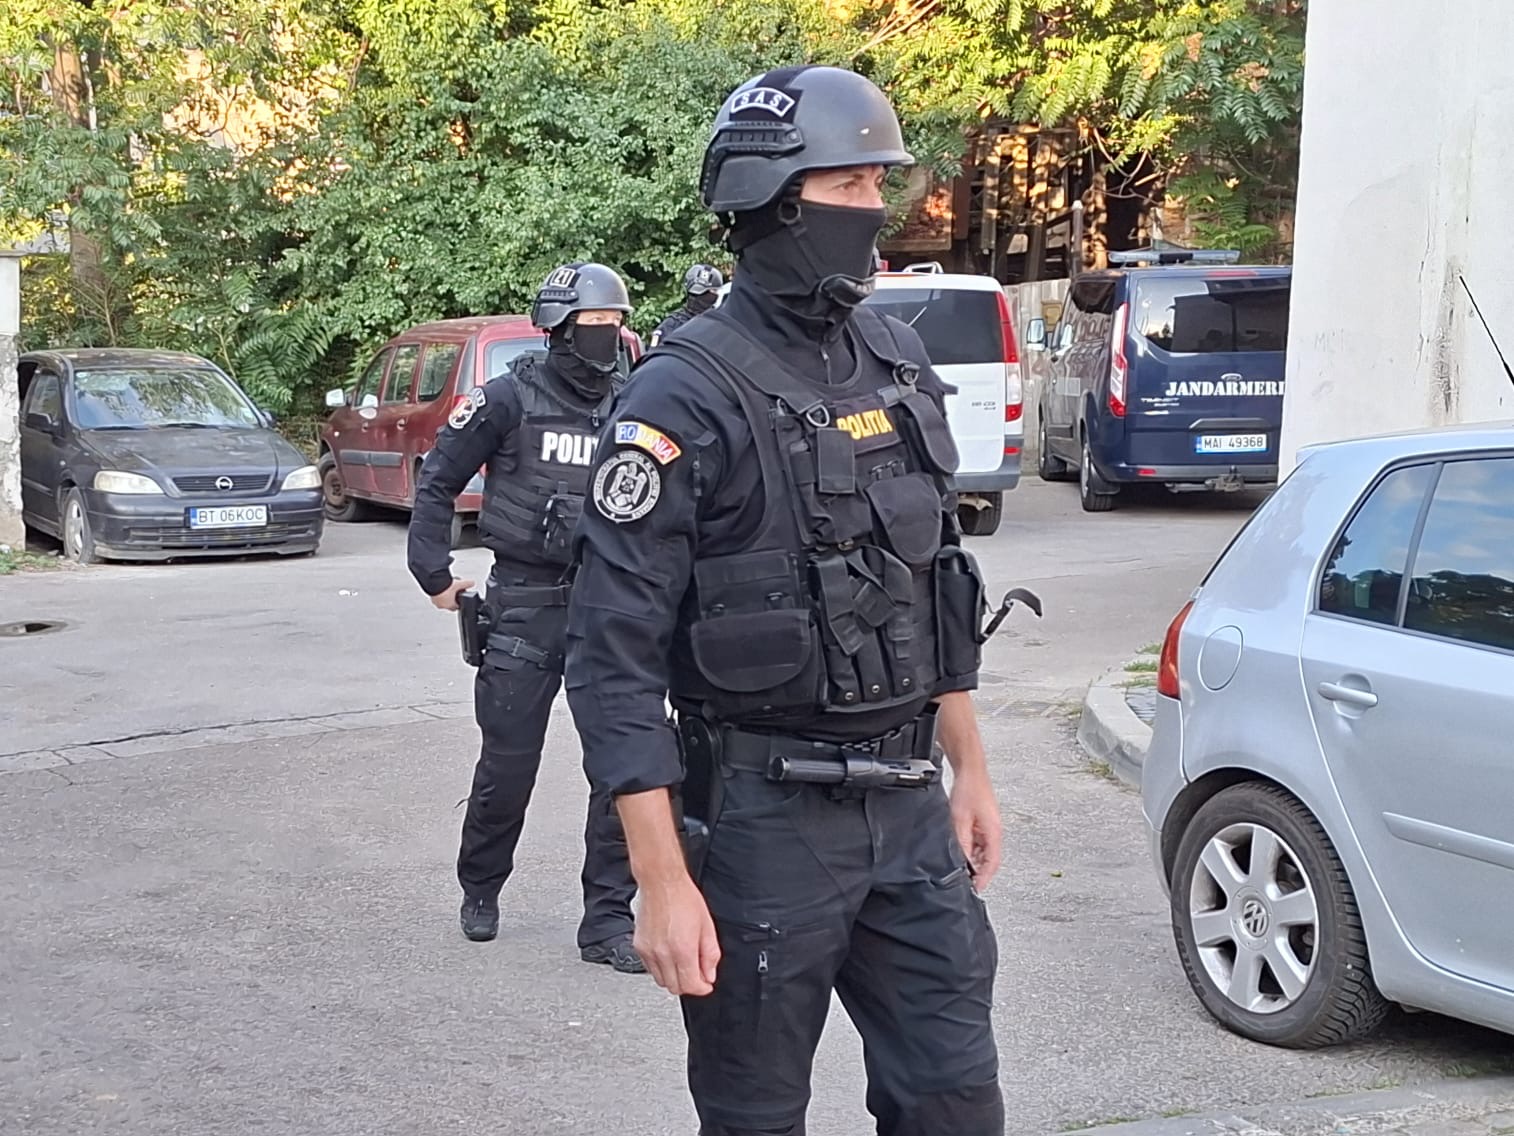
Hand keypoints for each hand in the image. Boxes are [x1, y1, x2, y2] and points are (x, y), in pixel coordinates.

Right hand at [430, 578, 473, 611]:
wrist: (433, 582)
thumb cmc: (444, 586)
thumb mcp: (459, 583)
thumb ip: (467, 583)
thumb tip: (472, 583)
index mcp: (449, 605)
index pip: (456, 608)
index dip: (459, 603)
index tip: (460, 598)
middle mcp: (442, 605)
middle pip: (449, 605)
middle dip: (452, 600)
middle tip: (454, 593)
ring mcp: (435, 601)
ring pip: (442, 602)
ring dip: (444, 597)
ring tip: (448, 589)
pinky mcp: (431, 596)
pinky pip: (436, 597)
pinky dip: (439, 594)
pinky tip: (441, 588)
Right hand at [634, 874, 720, 995]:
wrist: (661, 882)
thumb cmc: (684, 898)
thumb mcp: (707, 926)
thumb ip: (710, 954)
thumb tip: (709, 974)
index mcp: (682, 949)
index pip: (691, 986)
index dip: (702, 988)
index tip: (706, 984)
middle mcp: (663, 953)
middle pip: (675, 987)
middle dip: (688, 984)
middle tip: (697, 972)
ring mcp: (648, 951)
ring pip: (661, 981)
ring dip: (673, 977)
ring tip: (682, 961)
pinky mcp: (639, 946)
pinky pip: (650, 969)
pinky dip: (660, 968)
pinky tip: (668, 955)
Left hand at [949, 768, 1002, 892]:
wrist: (970, 770)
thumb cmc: (968, 789)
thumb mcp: (960, 820)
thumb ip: (961, 843)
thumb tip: (961, 861)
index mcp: (993, 832)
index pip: (992, 863)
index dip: (984, 878)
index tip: (977, 888)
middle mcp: (994, 830)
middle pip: (989, 859)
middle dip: (978, 871)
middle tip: (966, 881)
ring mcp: (990, 826)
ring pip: (983, 850)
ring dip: (973, 859)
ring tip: (961, 867)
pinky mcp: (983, 821)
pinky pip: (979, 841)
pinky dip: (971, 848)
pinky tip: (960, 849)